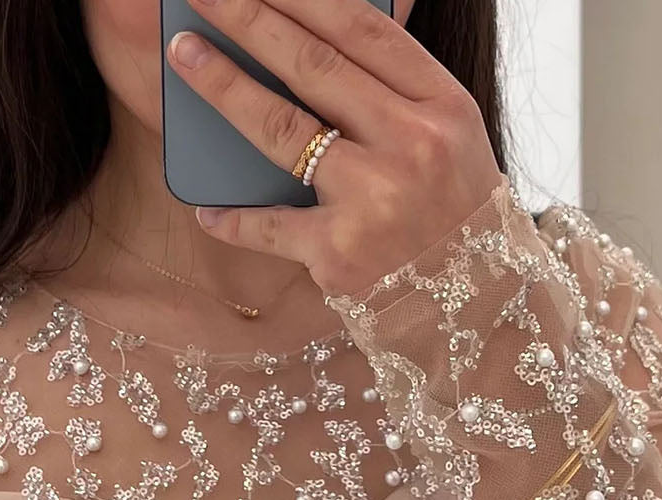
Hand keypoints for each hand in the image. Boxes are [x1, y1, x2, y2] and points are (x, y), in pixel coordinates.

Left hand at [165, 0, 504, 298]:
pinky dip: (234, 219)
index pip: (361, 30)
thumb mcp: (451, 139)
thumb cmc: (453, 216)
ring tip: (184, 56)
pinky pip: (271, 227)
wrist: (478, 309)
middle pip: (313, 66)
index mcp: (442, 105)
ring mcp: (375, 200)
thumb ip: (398, 91)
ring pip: (283, 129)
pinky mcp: (341, 254)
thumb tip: (322, 37)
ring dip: (224, 88)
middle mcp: (412, 145)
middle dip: (249, 21)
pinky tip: (205, 207)